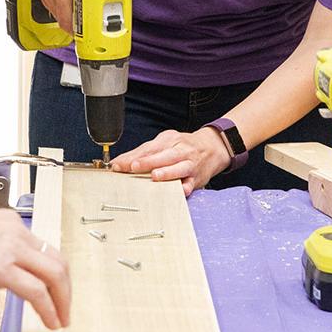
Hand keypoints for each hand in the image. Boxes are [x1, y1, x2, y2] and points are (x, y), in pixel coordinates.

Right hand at [0, 203, 70, 327]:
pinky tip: (51, 322)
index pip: (42, 249)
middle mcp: (16, 233)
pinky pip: (37, 291)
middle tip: (65, 308)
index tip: (54, 289)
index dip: (52, 272)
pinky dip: (49, 309)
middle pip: (57, 260)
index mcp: (8, 224)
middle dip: (65, 288)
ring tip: (62, 319)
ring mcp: (12, 248)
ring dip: (63, 300)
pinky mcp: (2, 267)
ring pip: (55, 274)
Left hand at [110, 127, 230, 195]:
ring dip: (167, 173)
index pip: (149, 148)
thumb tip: (120, 162)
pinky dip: (185, 188)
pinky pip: (191, 184)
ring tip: (155, 176)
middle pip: (164, 156)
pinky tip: (179, 191)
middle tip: (133, 167)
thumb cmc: (183, 146)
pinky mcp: (196, 179)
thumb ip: (143, 152)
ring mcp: (189, 165)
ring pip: (179, 168)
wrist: (212, 148)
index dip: (134, 156)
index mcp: (170, 141)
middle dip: (148, 162)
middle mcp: (180, 151)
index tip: (119, 164)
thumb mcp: (165, 142)